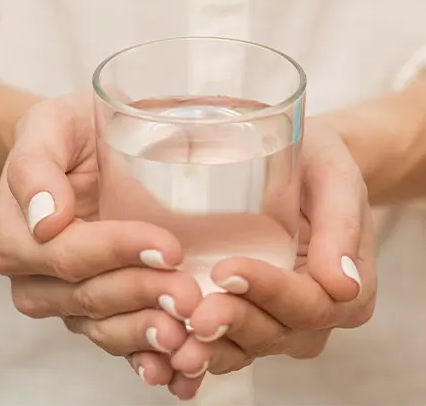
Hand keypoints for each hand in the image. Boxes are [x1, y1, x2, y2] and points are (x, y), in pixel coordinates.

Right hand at [0, 94, 202, 398]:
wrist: (82, 150)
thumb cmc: (69, 134)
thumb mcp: (51, 127)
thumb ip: (37, 167)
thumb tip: (45, 219)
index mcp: (17, 236)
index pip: (71, 254)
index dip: (119, 253)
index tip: (169, 248)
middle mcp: (38, 277)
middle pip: (91, 296)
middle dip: (143, 296)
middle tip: (189, 297)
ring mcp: (69, 298)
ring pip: (105, 326)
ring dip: (147, 335)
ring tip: (188, 337)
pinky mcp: (99, 308)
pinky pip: (118, 339)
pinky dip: (147, 356)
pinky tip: (176, 366)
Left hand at [168, 119, 375, 386]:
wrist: (300, 166)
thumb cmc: (317, 165)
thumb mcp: (335, 179)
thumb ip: (340, 224)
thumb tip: (343, 284)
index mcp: (346, 289)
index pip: (309, 303)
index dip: (269, 292)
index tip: (226, 271)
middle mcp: (313, 313)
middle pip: (276, 332)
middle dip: (234, 323)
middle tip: (195, 315)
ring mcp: (280, 318)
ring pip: (248, 345)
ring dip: (212, 348)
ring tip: (175, 337)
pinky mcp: (250, 313)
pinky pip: (229, 342)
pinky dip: (201, 349)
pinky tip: (169, 349)